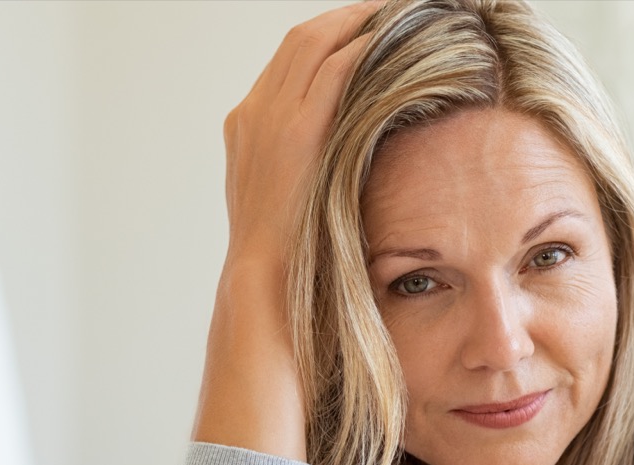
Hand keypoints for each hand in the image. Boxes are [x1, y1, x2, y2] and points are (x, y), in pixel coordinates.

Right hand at [221, 0, 381, 269]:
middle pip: (298, 41)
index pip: (285, 60)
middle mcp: (254, 111)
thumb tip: (332, 151)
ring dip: (353, 21)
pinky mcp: (297, 132)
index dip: (323, 37)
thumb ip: (295, 160)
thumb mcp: (278, 192)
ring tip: (389, 11)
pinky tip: (383, 39)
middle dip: (341, 18)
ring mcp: (271, 118)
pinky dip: (356, 48)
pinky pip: (330, 71)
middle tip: (379, 8)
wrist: (261, 270)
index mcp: (244, 122)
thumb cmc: (279, 244)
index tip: (356, 30)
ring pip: (312, 43)